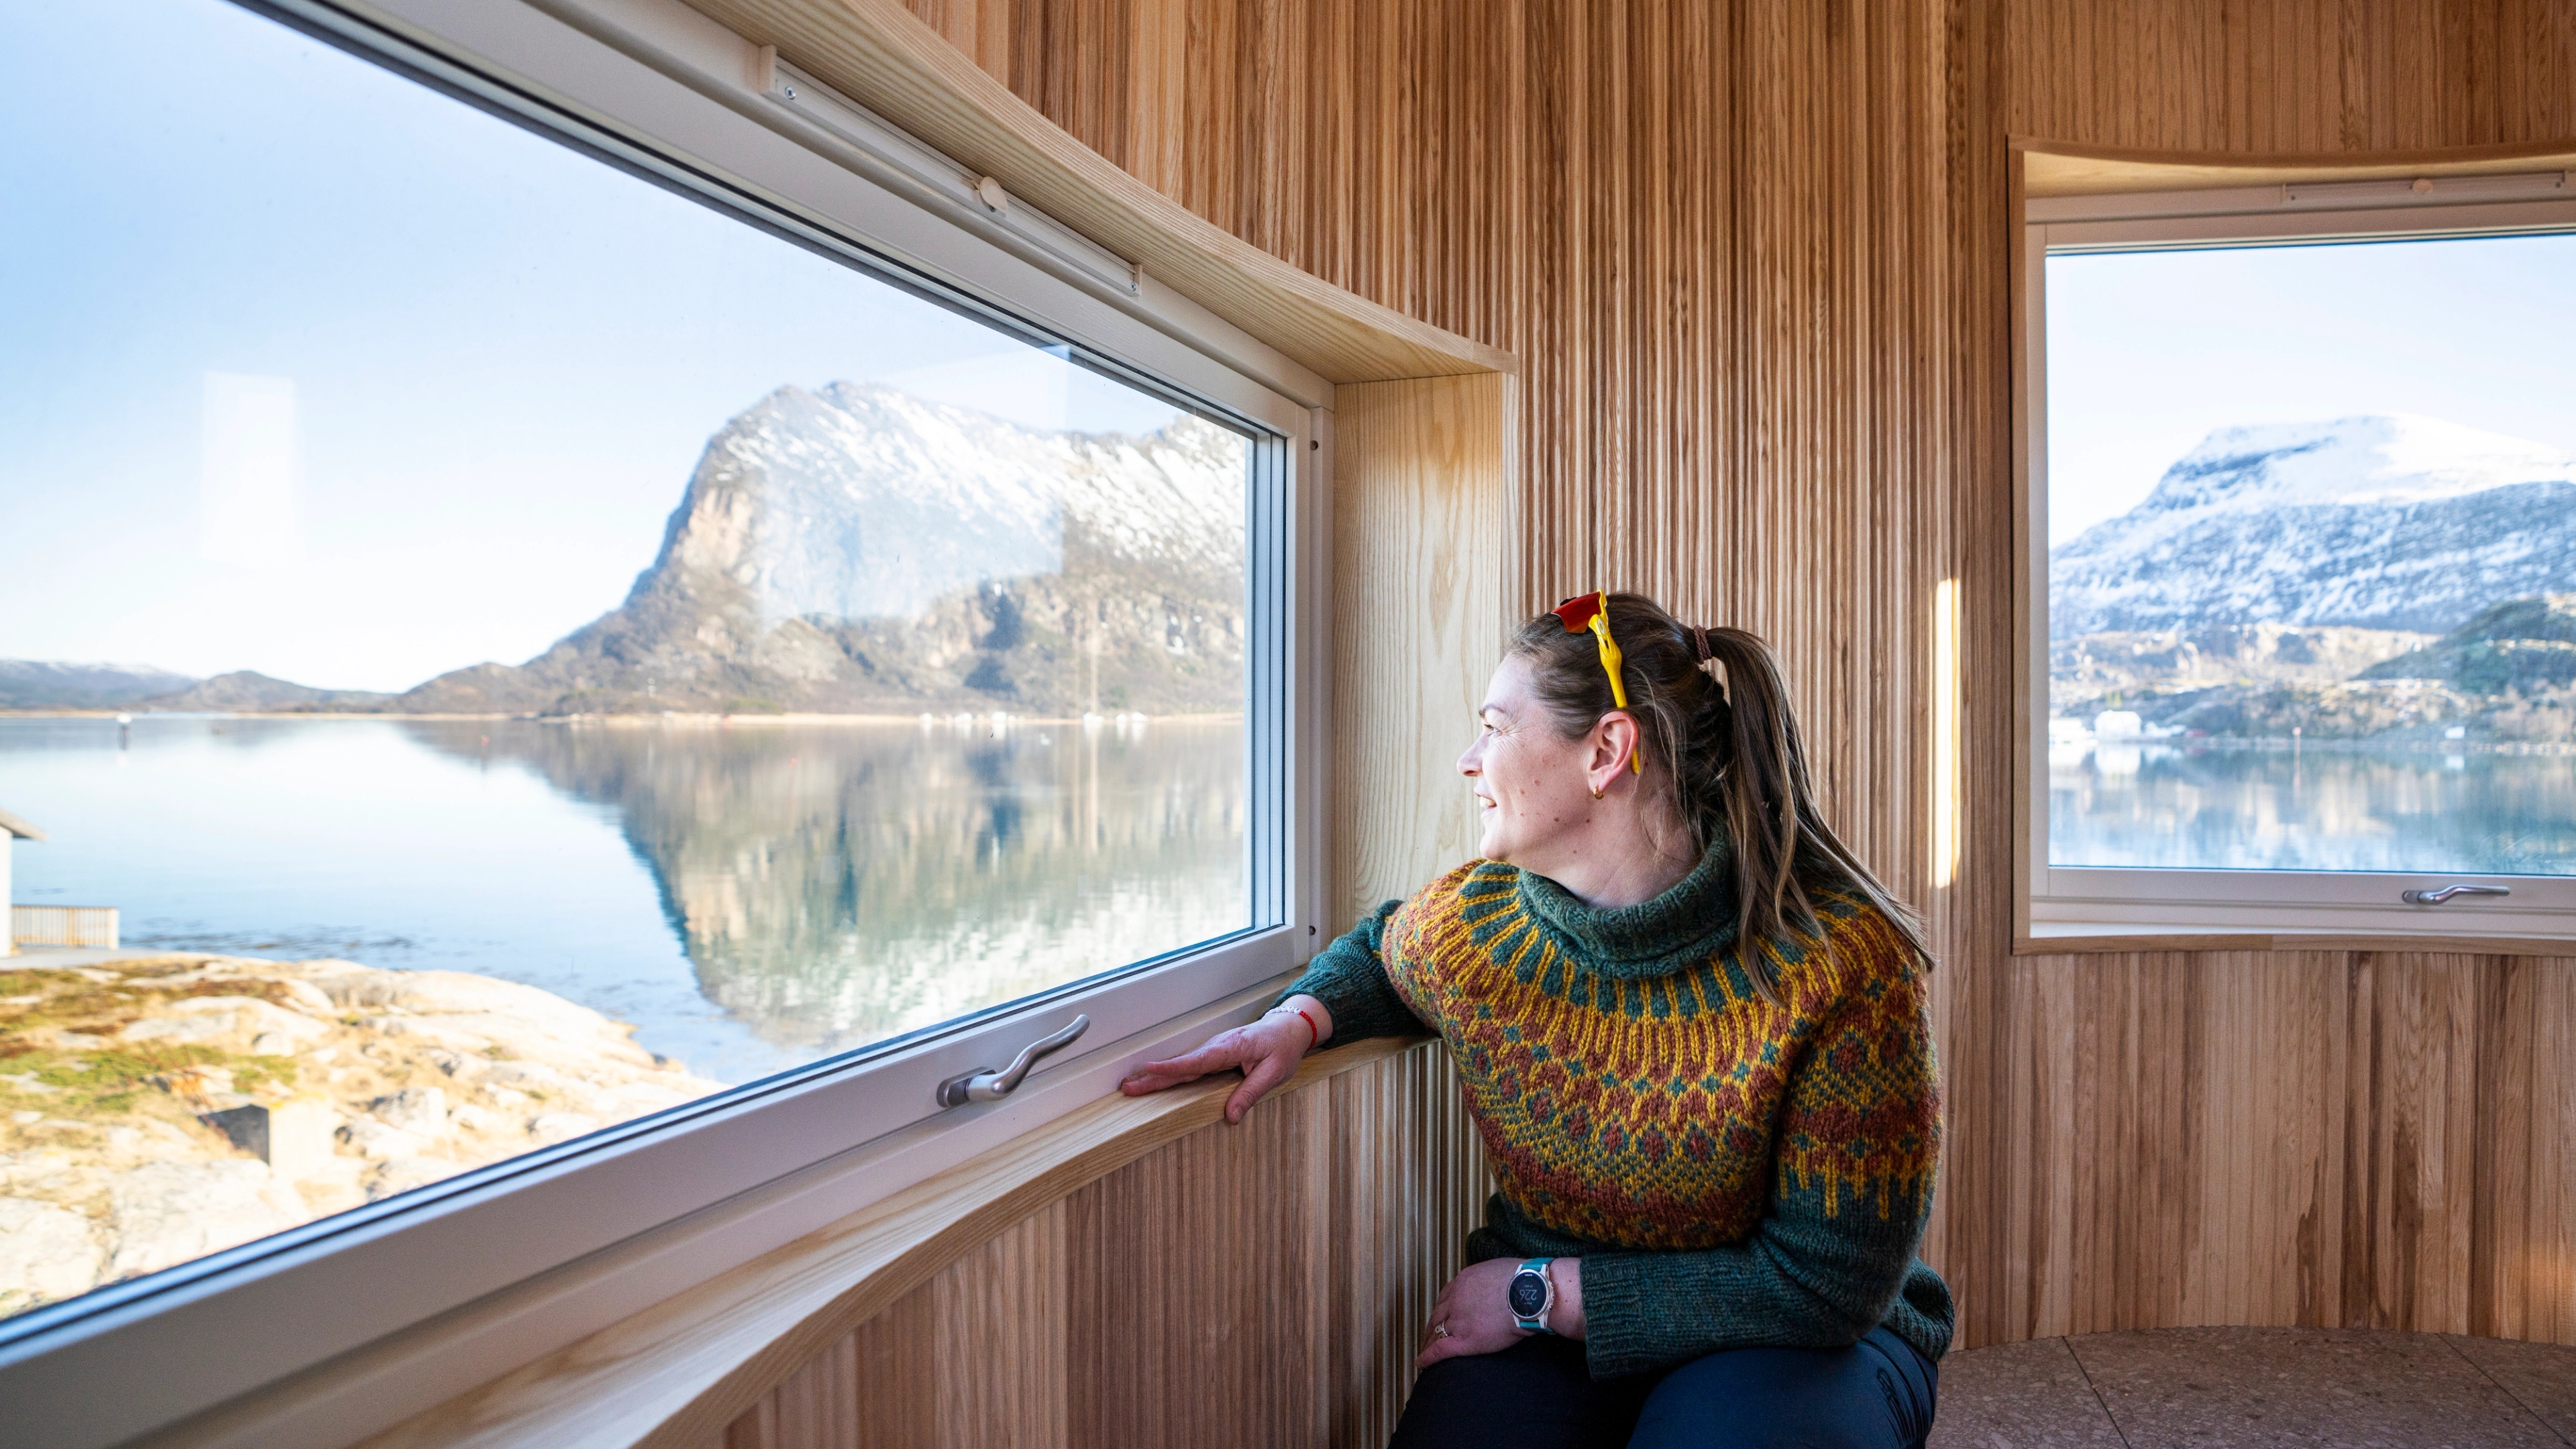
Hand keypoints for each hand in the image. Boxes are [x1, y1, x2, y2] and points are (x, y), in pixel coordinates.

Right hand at [1117, 996, 1330, 1123]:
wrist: (1288, 1028)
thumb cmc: (1282, 1048)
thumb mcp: (1273, 1073)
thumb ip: (1251, 1094)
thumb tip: (1230, 1117)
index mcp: (1230, 1048)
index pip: (1197, 1061)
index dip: (1172, 1067)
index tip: (1148, 1069)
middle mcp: (1216, 1047)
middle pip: (1181, 1065)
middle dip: (1152, 1076)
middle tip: (1127, 1086)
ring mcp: (1213, 1050)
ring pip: (1181, 1066)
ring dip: (1156, 1076)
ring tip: (1131, 1086)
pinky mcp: (1213, 1055)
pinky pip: (1188, 1067)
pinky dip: (1169, 1074)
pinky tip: (1154, 1082)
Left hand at [1416, 1257, 1584, 1367]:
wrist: (1530, 1295)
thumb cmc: (1525, 1282)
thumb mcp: (1501, 1270)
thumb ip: (1492, 1280)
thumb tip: (1498, 1285)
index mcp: (1464, 1281)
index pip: (1446, 1297)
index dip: (1442, 1309)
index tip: (1441, 1316)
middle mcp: (1456, 1300)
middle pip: (1437, 1315)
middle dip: (1432, 1326)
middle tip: (1429, 1335)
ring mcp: (1459, 1320)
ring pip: (1436, 1333)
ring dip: (1428, 1342)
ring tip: (1425, 1350)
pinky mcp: (1465, 1340)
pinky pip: (1439, 1350)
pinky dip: (1428, 1357)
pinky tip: (1421, 1363)